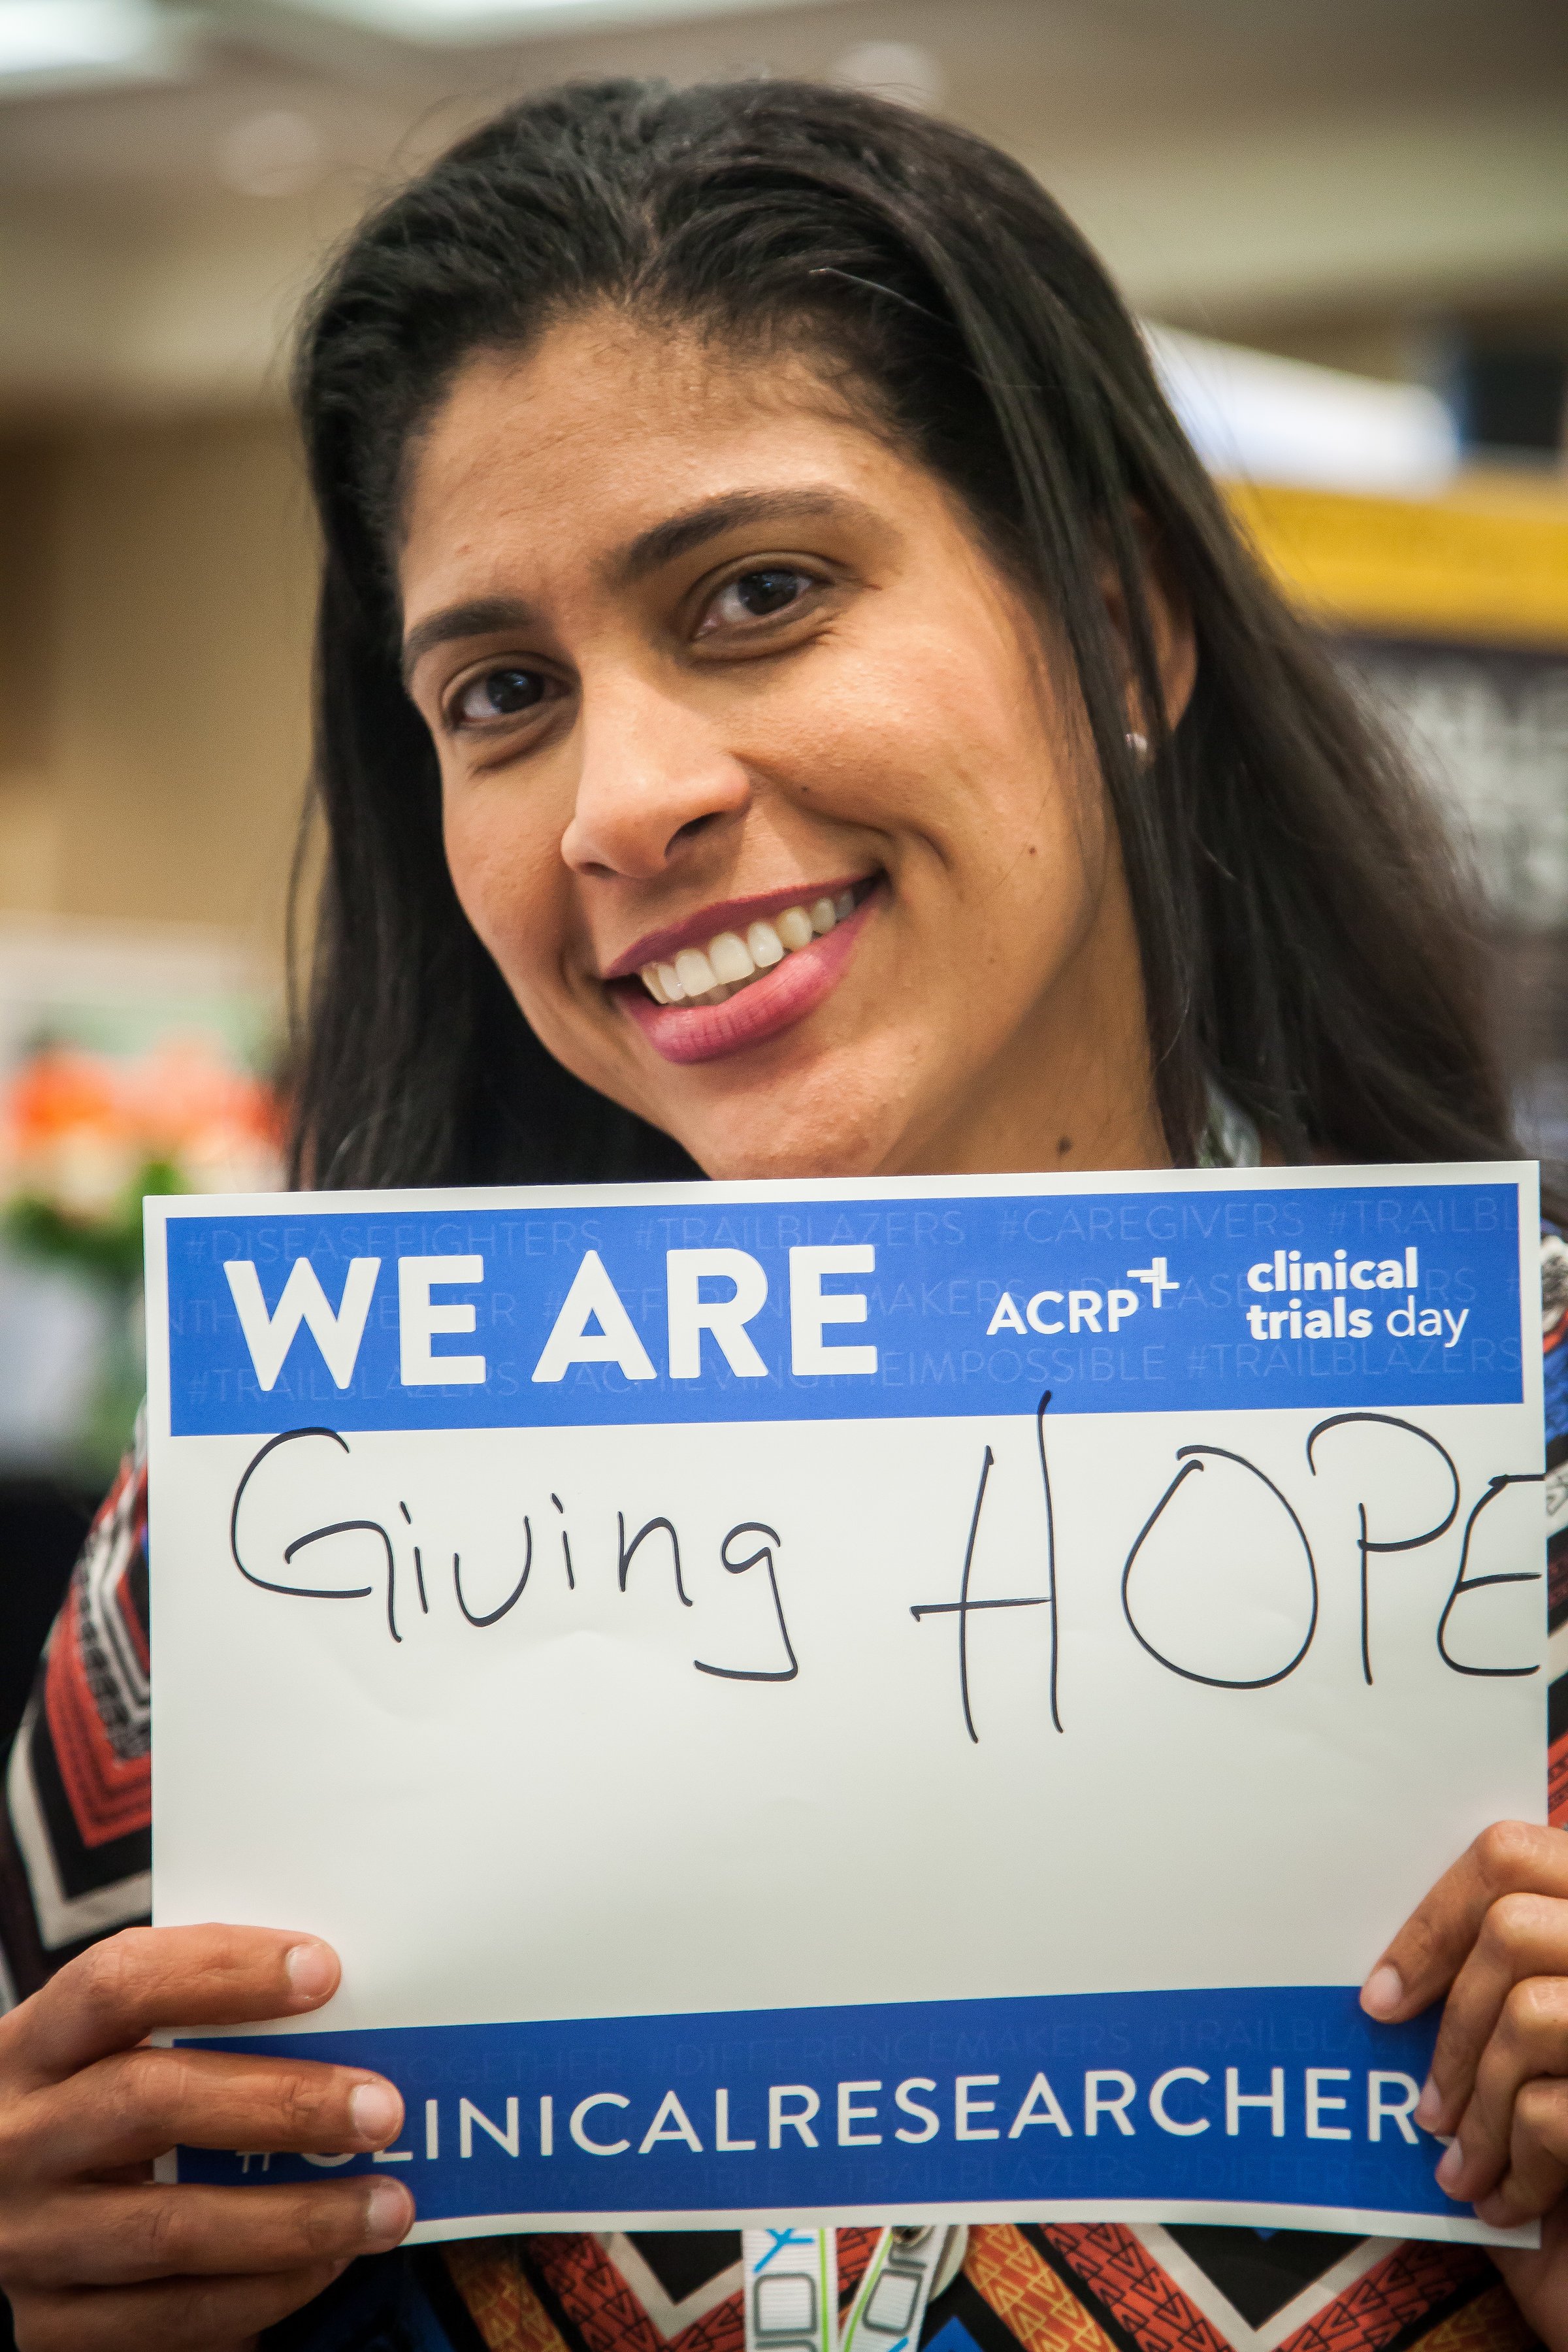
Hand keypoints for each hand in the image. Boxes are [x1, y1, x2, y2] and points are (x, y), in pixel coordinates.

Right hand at [0, 1923, 412, 2349]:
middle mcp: (18, 2139)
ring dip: (296, 2219)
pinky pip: (170, 2319)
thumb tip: (335, 2000)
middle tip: (381, 2110)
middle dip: (281, 2102)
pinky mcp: (50, 2327)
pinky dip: (262, 2293)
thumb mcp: (101, 2050)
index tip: (325, 1970)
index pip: (119, 1984)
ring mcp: (30, 2240)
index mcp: (33, 2045)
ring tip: (386, 2203)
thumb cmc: (84, 2106)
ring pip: (170, 2229)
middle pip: (152, 2103)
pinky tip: (327, 2263)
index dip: (223, 1972)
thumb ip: (191, 2019)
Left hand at [1362, 1820, 1567, 2237]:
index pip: (1508, 1855)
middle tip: (1425, 2106)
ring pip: (1533, 2017)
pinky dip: (1515, 2165)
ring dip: (1478, 2109)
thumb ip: (1489, 1987)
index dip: (1433, 1920)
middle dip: (1452, 2027)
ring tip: (1459, 2164)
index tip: (1382, 1997)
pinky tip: (1503, 2201)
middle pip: (1514, 1930)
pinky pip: (1553, 2108)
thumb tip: (1379, 1977)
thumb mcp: (1533, 2041)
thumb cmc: (1567, 2168)